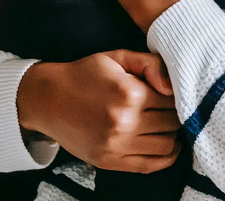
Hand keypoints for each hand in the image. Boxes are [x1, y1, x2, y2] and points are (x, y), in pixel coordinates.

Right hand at [17, 50, 181, 172]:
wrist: (48, 99)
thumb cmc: (85, 74)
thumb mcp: (116, 57)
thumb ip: (150, 64)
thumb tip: (173, 87)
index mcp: (129, 93)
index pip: (172, 99)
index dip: (176, 95)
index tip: (173, 93)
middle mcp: (124, 122)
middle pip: (172, 123)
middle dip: (176, 114)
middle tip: (171, 108)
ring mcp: (116, 145)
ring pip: (166, 145)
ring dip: (172, 135)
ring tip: (167, 125)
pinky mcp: (110, 162)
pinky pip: (151, 165)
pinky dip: (166, 157)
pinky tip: (167, 145)